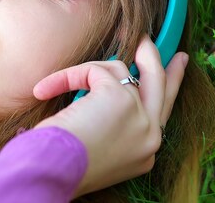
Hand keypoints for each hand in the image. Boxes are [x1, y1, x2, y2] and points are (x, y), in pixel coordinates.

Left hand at [32, 36, 187, 196]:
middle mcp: (150, 136)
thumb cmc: (64, 165)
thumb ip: (112, 125)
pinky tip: (45, 90)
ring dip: (88, 70)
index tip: (168, 72)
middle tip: (147, 40)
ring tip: (57, 81)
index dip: (164, 89)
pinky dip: (67, 76)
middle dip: (155, 58)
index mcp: (145, 152)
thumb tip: (101, 99)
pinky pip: (93, 70)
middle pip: (160, 85)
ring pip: (120, 70)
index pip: (161, 113)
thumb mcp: (97, 147)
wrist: (55, 174)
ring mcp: (140, 115)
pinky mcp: (119, 96)